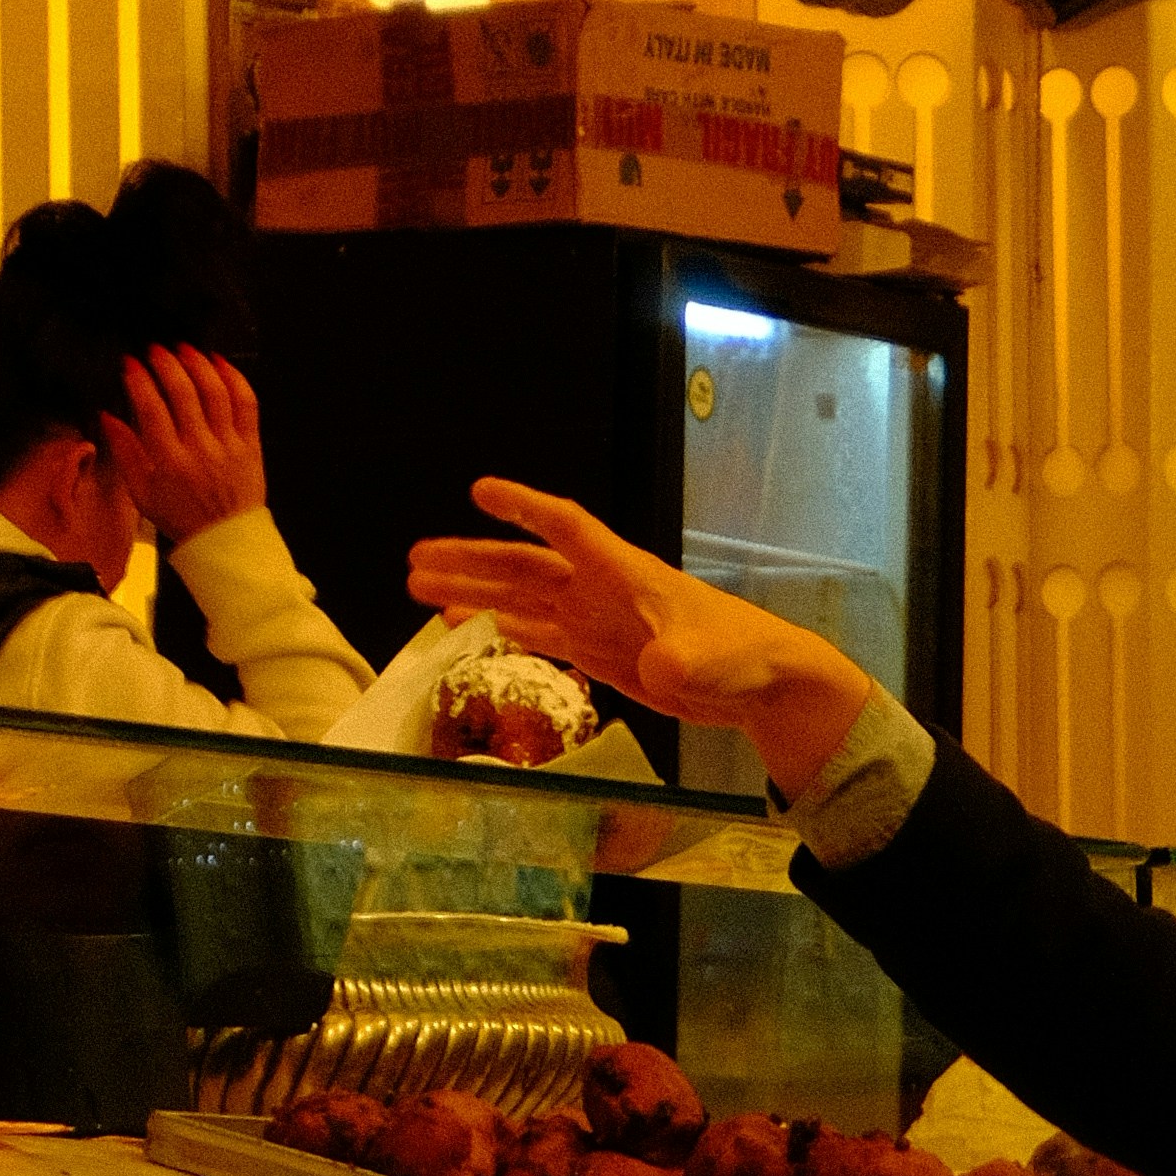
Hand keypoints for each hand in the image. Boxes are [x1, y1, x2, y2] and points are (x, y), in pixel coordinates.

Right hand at [112, 345, 265, 547]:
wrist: (226, 541)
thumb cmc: (182, 518)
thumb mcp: (142, 493)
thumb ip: (125, 453)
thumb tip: (107, 417)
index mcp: (170, 463)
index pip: (151, 410)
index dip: (139, 381)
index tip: (130, 363)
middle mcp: (200, 450)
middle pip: (184, 394)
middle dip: (166, 364)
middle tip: (155, 350)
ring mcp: (228, 445)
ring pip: (215, 392)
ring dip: (198, 364)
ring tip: (184, 349)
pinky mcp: (251, 444)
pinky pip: (246, 403)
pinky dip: (234, 377)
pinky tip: (219, 362)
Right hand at [407, 480, 873, 797]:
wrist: (762, 685)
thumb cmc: (744, 657)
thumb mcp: (714, 661)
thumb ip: (685, 660)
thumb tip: (659, 667)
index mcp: (625, 574)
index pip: (567, 527)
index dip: (526, 508)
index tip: (479, 490)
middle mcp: (600, 590)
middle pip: (524, 566)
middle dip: (470, 561)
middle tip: (414, 562)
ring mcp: (596, 620)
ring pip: (521, 598)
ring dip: (472, 594)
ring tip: (418, 591)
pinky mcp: (599, 652)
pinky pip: (538, 634)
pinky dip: (501, 629)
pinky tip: (467, 630)